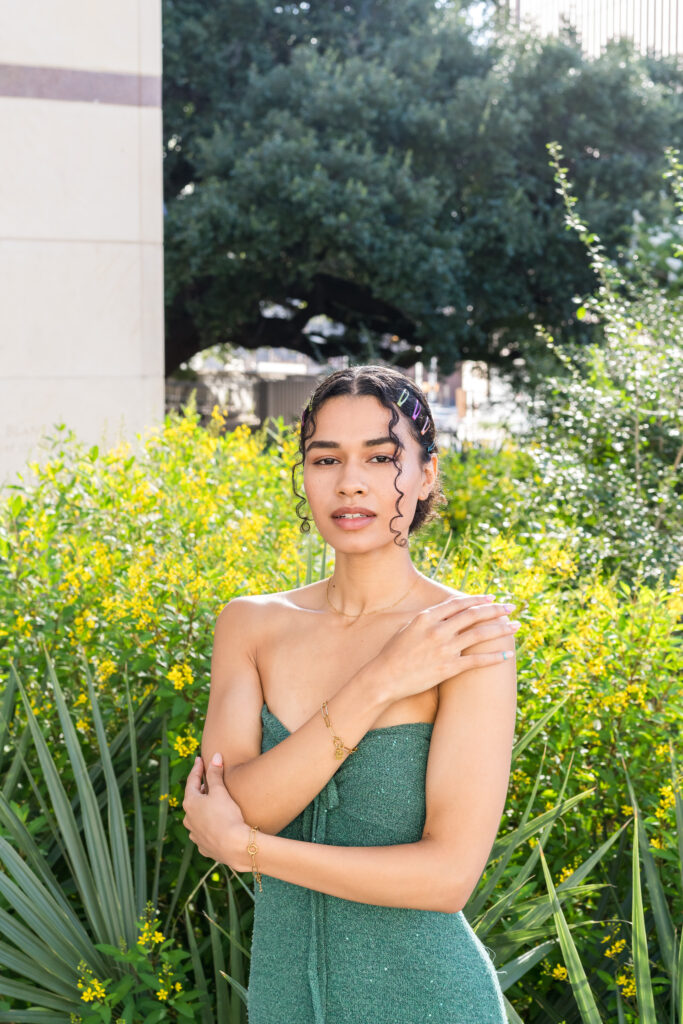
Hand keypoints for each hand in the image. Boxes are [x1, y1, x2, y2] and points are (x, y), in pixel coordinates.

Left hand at [182, 753, 252, 870]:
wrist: (234, 846)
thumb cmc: (226, 816)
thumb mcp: (220, 791)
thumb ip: (215, 773)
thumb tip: (215, 756)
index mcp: (190, 803)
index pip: (192, 781)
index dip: (197, 768)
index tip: (199, 759)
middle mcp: (188, 819)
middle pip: (193, 800)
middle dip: (200, 791)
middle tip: (207, 782)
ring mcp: (195, 835)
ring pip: (196, 818)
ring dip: (202, 810)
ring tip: (211, 805)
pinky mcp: (204, 847)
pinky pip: (203, 833)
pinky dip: (208, 826)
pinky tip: (215, 825)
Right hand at [372, 593, 519, 701]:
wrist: (384, 678)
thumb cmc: (393, 653)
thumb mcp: (407, 628)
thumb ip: (427, 619)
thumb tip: (444, 611)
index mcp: (427, 617)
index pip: (458, 603)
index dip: (478, 599)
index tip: (492, 598)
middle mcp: (438, 630)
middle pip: (473, 615)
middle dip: (495, 610)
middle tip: (510, 608)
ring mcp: (444, 649)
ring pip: (480, 635)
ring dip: (501, 629)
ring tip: (515, 626)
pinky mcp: (448, 668)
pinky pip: (477, 660)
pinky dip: (495, 657)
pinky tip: (508, 654)